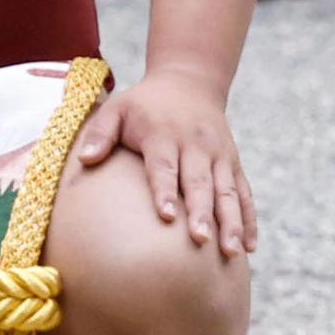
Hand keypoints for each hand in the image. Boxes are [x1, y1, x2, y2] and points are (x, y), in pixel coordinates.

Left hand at [68, 70, 256, 255]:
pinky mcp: (233, 163)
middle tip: (201, 240)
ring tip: (231, 252)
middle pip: (200, 183)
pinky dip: (248, 219)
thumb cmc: (145, 104)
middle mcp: (195, 146)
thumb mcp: (117, 108)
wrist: (190, 81)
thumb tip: (85, 159)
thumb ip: (100, 132)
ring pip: (227, 191)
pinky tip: (249, 247)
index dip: (165, 191)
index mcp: (164, 134)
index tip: (165, 216)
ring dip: (231, 221)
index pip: (164, 166)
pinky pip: (244, 193)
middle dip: (202, 212)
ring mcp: (218, 155)